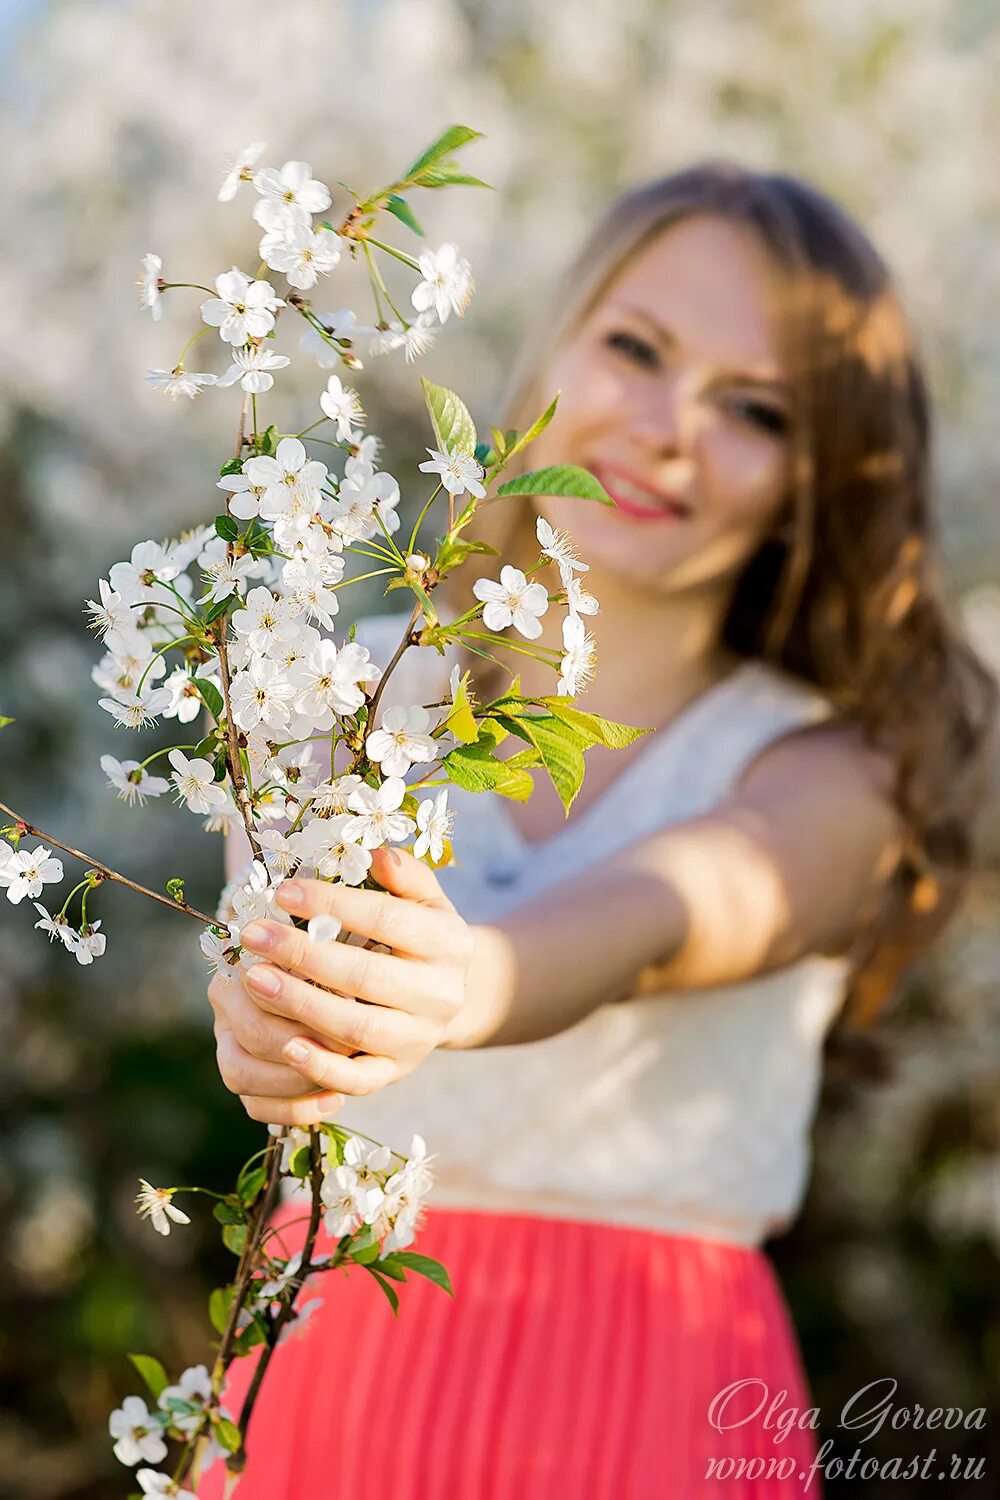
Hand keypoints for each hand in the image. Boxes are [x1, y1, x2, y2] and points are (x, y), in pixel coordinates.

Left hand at [207, 846, 473, 1125]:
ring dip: (300, 1004)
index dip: (333, 904)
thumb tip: (377, 854)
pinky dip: (322, 1066)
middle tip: (253, 935)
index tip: (283, 892)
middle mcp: (441, 995)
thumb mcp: (426, 899)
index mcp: (449, 943)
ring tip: (254, 980)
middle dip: (303, 955)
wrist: (448, 996)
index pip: (387, 919)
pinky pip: (358, 1080)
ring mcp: (418, 1039)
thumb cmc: (422, 935)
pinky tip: (286, 1046)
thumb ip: (406, 874)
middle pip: (366, 976)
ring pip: (357, 1027)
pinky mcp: (395, 1073)